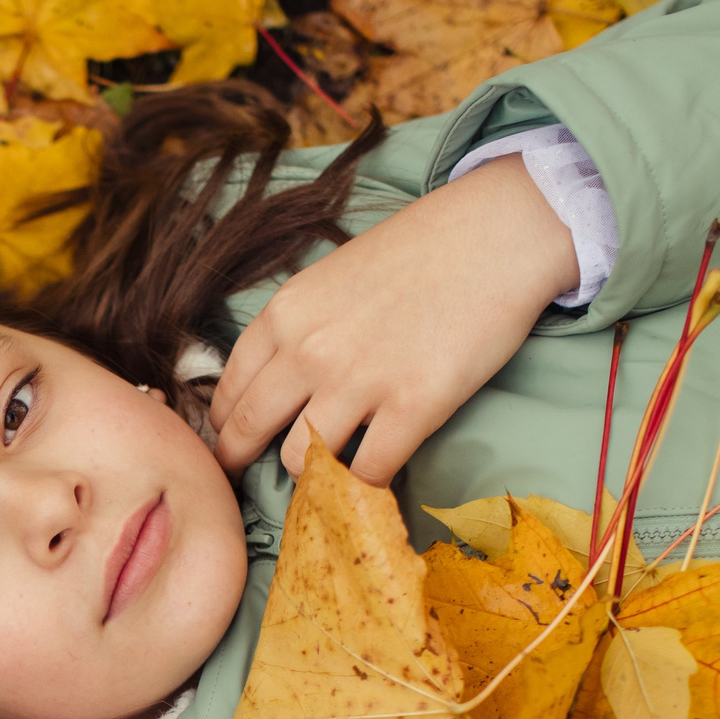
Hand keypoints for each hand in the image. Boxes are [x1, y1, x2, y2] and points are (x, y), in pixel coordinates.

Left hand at [208, 154, 580, 482]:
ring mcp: (359, 382)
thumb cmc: (417, 251)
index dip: (225, 427)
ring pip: (299, 462)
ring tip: (325, 472)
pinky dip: (365, 485)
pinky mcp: (413, 407)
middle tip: (253, 479)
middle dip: (243, 463)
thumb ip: (297, 329)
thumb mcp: (330, 279)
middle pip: (248, 433)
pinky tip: (373, 475)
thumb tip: (277, 383)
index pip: (229, 391)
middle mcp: (309, 352)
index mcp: (284, 315)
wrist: (494, 234)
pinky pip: (366, 472)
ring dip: (310, 474)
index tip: (232, 444)